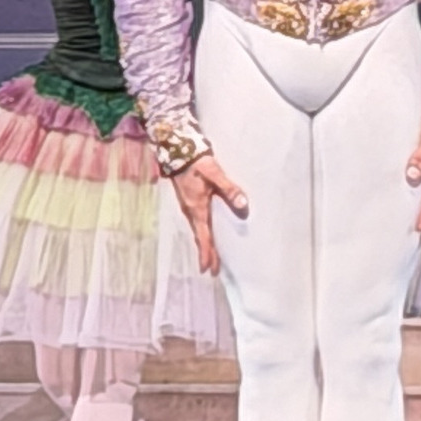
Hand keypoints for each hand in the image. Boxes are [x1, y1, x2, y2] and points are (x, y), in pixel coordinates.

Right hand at [168, 153, 249, 275]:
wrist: (178, 150)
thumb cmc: (196, 162)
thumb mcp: (214, 173)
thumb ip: (229, 188)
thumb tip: (243, 204)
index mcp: (196, 207)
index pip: (203, 235)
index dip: (207, 252)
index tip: (208, 269)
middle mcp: (190, 211)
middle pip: (200, 237)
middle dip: (206, 253)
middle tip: (211, 270)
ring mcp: (188, 207)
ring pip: (197, 231)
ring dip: (204, 244)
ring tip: (211, 257)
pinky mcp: (189, 202)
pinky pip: (197, 224)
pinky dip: (202, 234)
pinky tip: (206, 234)